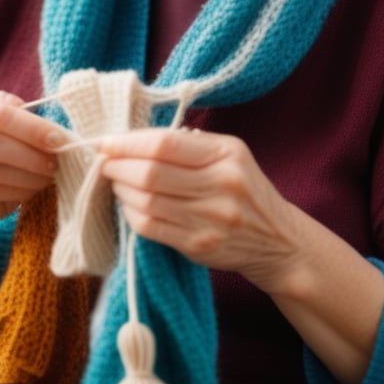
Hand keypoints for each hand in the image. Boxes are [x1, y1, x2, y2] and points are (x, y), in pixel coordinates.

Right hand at [0, 91, 68, 241]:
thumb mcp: (3, 136)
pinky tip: (32, 190)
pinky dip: (17, 190)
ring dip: (28, 174)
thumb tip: (52, 129)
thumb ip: (20, 123)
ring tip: (49, 176)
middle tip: (57, 162)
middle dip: (32, 153)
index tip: (60, 139)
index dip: (32, 127)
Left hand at [98, 127, 301, 292]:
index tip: (106, 142)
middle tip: (105, 163)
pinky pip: (151, 227)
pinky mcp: (199, 245)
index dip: (128, 143)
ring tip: (116, 182)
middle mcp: (220, 186)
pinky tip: (130, 205)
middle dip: (118, 167)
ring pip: (146, 202)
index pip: (165, 144)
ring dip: (121, 190)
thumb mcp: (232, 154)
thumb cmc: (246, 190)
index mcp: (226, 155)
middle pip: (150, 174)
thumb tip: (135, 138)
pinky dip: (132, 214)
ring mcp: (210, 219)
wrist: (278, 240)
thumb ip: (190, 143)